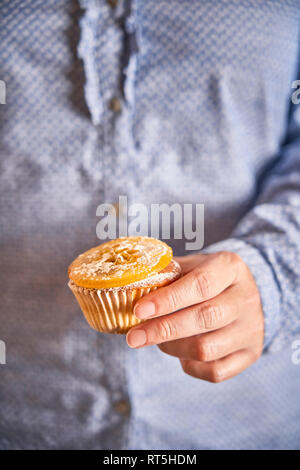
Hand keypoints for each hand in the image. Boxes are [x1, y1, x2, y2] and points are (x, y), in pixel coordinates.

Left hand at [126, 251, 263, 382]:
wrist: (244, 295)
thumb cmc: (207, 278)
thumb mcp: (191, 265)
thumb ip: (166, 274)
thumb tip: (131, 286)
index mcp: (230, 268)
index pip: (200, 284)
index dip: (167, 299)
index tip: (139, 310)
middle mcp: (246, 298)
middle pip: (204, 318)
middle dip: (163, 330)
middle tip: (133, 338)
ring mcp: (251, 328)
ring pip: (207, 349)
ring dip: (173, 348)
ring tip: (156, 340)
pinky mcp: (251, 354)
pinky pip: (215, 371)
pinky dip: (189, 365)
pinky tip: (179, 353)